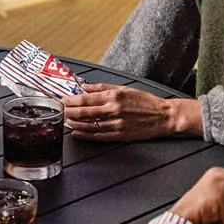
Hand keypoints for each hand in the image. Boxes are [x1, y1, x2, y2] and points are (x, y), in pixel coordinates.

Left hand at [61, 82, 195, 140]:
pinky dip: (85, 135)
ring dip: (74, 124)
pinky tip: (77, 133)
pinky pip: (98, 136)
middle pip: (83, 112)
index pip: (85, 98)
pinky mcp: (120, 135)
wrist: (164, 116)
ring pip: (88, 125)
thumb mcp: (125, 88)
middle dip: (68, 112)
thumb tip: (84, 86)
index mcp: (114, 96)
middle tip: (58, 111)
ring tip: (65, 121)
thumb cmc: (146, 102)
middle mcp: (113, 109)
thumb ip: (103, 87)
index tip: (62, 100)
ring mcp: (116, 124)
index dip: (70, 100)